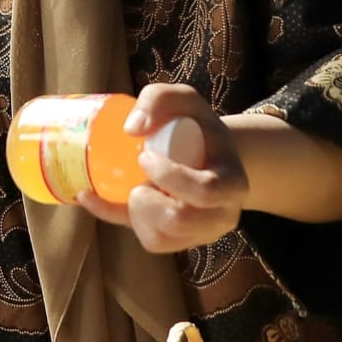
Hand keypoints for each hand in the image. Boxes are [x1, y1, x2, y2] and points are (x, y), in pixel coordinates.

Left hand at [77, 83, 248, 252]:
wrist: (210, 154)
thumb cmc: (196, 125)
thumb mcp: (185, 100)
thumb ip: (159, 98)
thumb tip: (131, 130)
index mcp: (233, 183)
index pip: (205, 191)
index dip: (170, 176)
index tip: (145, 157)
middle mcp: (223, 215)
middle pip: (180, 222)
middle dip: (146, 201)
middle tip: (136, 180)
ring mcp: (202, 234)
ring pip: (160, 240)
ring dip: (135, 214)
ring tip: (137, 189)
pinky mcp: (180, 242)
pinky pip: (150, 243)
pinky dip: (121, 221)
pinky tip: (109, 200)